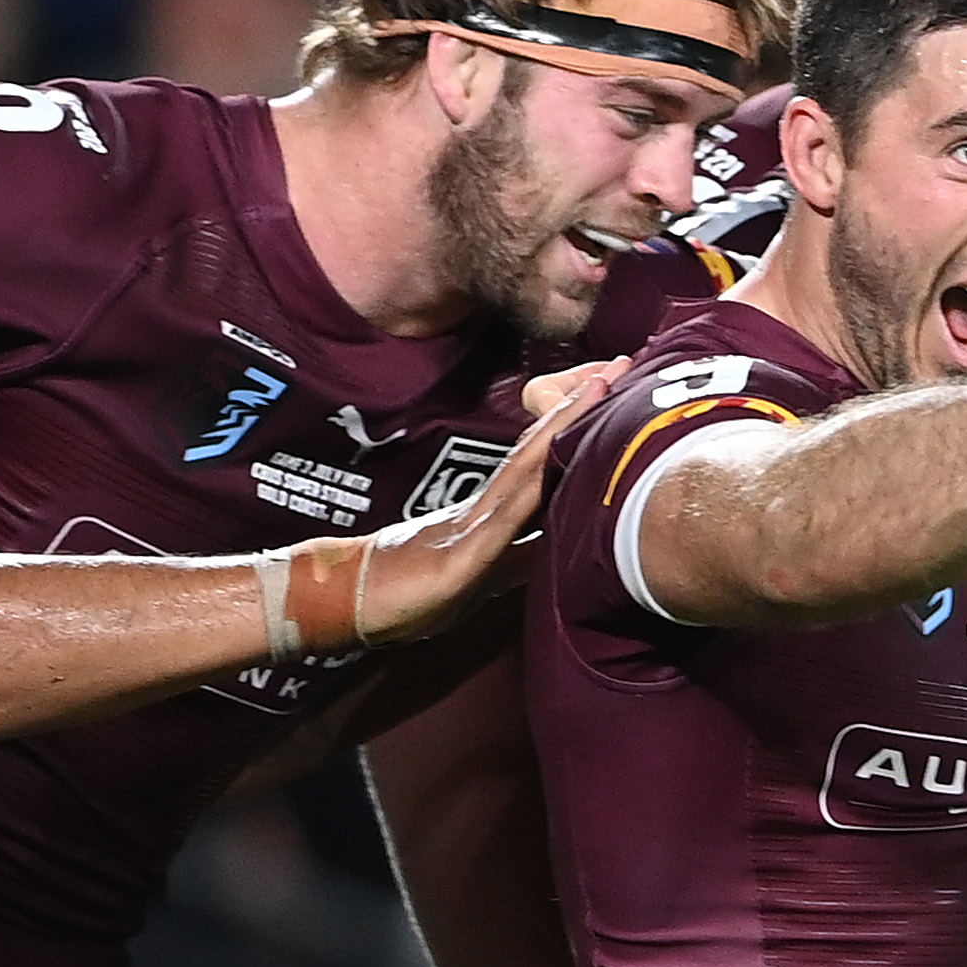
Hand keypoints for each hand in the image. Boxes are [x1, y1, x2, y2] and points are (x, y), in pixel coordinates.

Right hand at [358, 363, 627, 642]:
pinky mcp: (457, 563)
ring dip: (561, 432)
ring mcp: (470, 530)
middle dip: (579, 409)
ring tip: (596, 393)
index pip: (540, 460)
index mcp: (490, 512)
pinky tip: (550, 471)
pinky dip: (526, 500)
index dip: (576, 424)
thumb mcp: (481, 573)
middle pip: (537, 451)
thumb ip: (520, 556)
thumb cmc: (410, 591)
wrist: (345, 601)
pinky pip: (498, 529)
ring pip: (523, 474)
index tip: (612, 388)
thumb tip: (562, 543)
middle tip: (621, 366)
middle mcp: (483, 509)